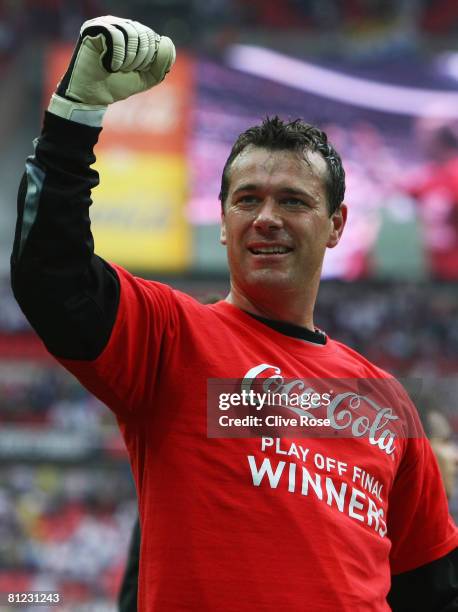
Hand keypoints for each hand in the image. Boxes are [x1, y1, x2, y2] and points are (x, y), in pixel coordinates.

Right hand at [48, 15, 175, 124]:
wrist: (94, 96)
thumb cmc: (117, 84)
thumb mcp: (146, 78)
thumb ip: (162, 64)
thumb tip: (167, 41)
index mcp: (133, 34)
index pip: (153, 39)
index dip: (149, 60)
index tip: (135, 70)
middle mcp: (120, 25)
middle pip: (145, 36)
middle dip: (140, 60)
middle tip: (125, 70)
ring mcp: (106, 24)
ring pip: (132, 34)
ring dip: (128, 59)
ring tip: (116, 67)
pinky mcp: (93, 28)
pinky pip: (116, 35)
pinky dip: (117, 56)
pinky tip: (108, 64)